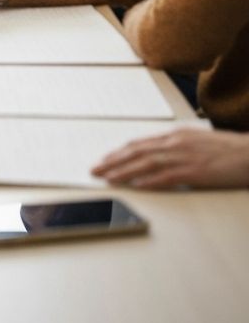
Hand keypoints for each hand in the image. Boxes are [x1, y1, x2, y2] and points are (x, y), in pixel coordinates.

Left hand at [92, 127, 248, 189]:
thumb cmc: (228, 150)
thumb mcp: (196, 143)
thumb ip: (176, 148)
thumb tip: (157, 157)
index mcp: (174, 136)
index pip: (139, 144)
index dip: (118, 153)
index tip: (104, 161)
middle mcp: (175, 143)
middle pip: (136, 152)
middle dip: (113, 161)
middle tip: (95, 170)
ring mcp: (185, 156)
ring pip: (146, 163)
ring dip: (123, 171)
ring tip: (108, 178)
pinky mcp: (196, 172)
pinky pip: (168, 176)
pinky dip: (150, 181)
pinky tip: (137, 186)